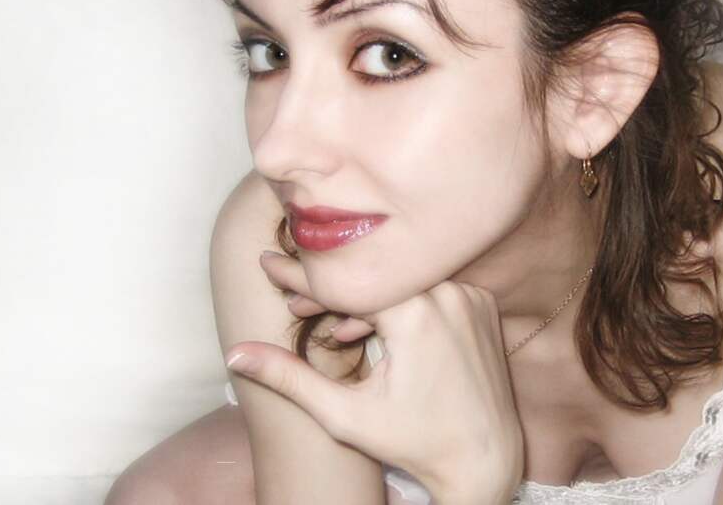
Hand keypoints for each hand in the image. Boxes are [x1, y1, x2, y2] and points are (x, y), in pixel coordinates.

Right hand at [228, 250, 523, 504]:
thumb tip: (236, 355)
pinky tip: (376, 330)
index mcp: (416, 315)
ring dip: (364, 298)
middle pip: (372, 278)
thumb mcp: (344, 414)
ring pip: (399, 281)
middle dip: (328, 290)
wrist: (486, 460)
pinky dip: (400, 302)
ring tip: (335, 326)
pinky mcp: (481, 304)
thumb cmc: (414, 442)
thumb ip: (288, 378)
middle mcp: (448, 294)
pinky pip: (429, 289)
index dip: (299, 275)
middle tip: (293, 302)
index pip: (344, 283)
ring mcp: (469, 296)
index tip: (265, 261)